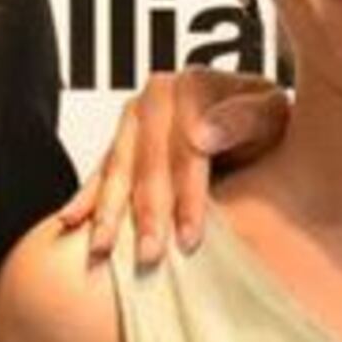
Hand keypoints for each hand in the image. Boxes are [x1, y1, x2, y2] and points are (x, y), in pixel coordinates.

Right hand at [54, 69, 284, 265]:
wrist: (258, 121)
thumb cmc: (268, 123)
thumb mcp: (272, 113)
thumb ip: (243, 120)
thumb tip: (202, 137)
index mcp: (192, 85)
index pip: (185, 148)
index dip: (187, 195)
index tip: (190, 238)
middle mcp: (155, 97)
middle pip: (146, 161)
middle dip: (146, 212)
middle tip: (149, 256)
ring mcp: (133, 119)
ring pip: (117, 168)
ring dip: (109, 212)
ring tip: (103, 250)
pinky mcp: (121, 142)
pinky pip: (98, 172)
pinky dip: (84, 198)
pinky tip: (69, 222)